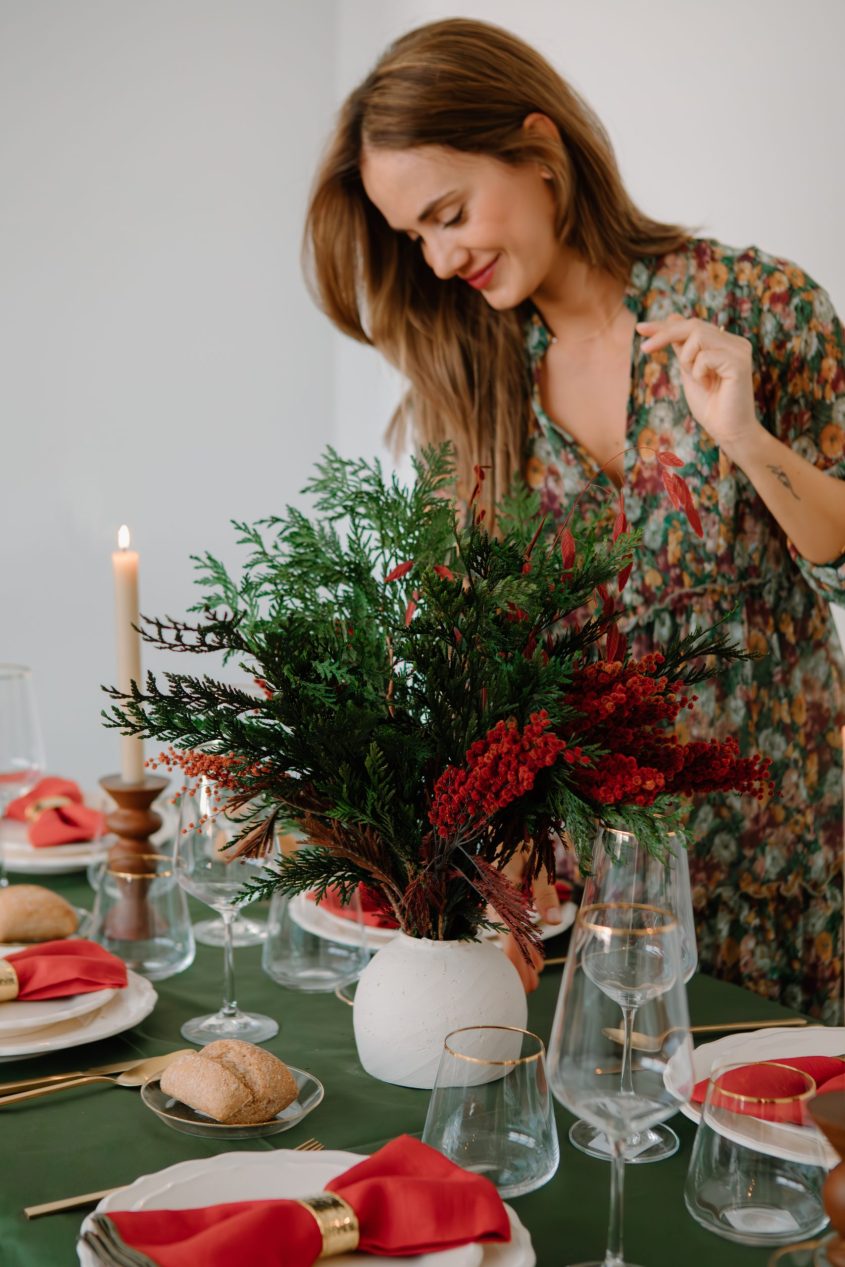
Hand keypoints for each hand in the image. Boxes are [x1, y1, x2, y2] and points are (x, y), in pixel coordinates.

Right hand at [496, 848, 563, 992]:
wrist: (509, 827)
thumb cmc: (523, 842)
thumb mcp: (537, 865)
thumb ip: (543, 893)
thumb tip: (554, 921)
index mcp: (501, 895)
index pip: (508, 935)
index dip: (516, 961)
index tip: (525, 980)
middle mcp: (495, 902)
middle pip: (506, 941)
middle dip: (517, 967)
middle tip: (529, 989)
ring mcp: (496, 902)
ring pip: (508, 935)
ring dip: (519, 957)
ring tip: (530, 980)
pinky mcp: (501, 900)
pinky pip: (509, 926)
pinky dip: (520, 941)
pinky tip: (531, 954)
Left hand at [637, 316, 763, 457]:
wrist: (728, 431)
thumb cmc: (710, 405)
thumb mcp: (688, 370)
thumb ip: (682, 347)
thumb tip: (672, 317)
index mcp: (724, 343)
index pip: (691, 325)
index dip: (664, 325)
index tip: (640, 328)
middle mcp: (735, 342)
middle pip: (693, 325)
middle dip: (664, 334)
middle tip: (645, 349)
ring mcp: (739, 350)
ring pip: (698, 336)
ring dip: (686, 359)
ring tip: (697, 379)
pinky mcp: (739, 362)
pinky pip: (705, 356)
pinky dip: (698, 372)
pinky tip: (709, 385)